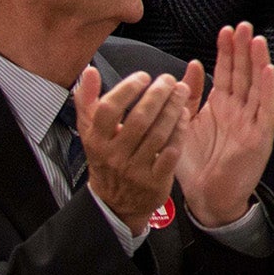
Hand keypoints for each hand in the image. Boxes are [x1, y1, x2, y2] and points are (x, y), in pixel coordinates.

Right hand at [73, 67, 189, 235]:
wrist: (115, 202)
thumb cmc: (106, 158)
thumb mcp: (91, 132)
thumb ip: (89, 101)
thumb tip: (88, 72)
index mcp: (96, 140)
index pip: (109, 109)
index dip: (127, 89)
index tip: (144, 76)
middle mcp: (114, 155)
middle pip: (139, 119)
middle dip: (158, 95)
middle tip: (169, 79)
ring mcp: (135, 169)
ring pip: (158, 134)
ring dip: (173, 108)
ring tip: (182, 90)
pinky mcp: (154, 180)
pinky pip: (171, 152)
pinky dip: (180, 131)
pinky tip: (185, 115)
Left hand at [174, 23, 273, 228]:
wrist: (207, 197)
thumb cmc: (196, 164)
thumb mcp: (185, 123)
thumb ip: (189, 96)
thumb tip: (194, 64)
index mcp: (222, 105)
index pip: (227, 72)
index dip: (227, 51)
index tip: (226, 30)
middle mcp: (239, 109)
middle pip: (244, 73)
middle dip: (244, 49)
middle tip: (244, 26)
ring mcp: (251, 121)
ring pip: (258, 86)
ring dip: (259, 62)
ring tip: (257, 40)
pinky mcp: (259, 136)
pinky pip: (266, 109)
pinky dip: (268, 90)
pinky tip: (268, 71)